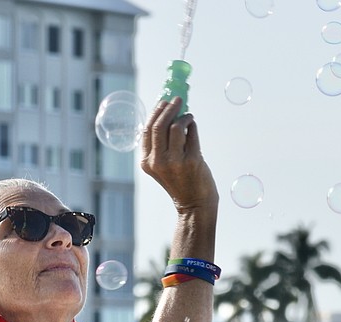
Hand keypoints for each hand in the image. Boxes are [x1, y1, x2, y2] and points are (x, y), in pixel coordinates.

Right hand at [140, 97, 217, 213]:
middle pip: (159, 125)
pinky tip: (192, 124)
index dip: (155, 113)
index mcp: (147, 162)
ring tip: (188, 116)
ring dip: (183, 116)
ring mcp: (175, 161)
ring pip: (176, 126)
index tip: (163, 102)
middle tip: (177, 99)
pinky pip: (191, 133)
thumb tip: (169, 113)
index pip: (146, 130)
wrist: (194, 203)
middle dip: (169, 108)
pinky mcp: (192, 160)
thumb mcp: (162, 165)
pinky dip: (192, 124)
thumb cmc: (179, 181)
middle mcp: (158, 161)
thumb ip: (162, 144)